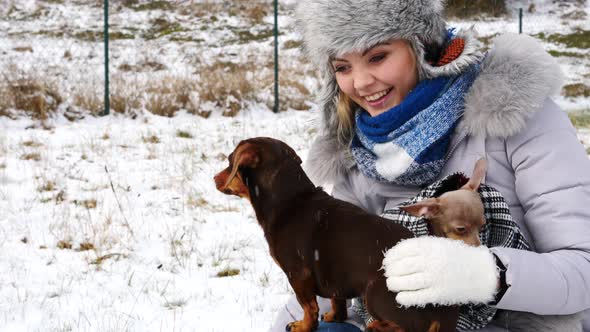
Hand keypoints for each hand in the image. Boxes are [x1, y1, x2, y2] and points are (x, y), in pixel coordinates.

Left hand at [382, 236, 498, 306]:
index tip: (387, 260)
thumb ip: (421, 247)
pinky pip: (416, 297)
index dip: (391, 256)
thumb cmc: (458, 257)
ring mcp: (435, 278)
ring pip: (406, 282)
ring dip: (394, 284)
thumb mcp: (440, 244)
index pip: (403, 249)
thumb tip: (396, 254)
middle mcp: (432, 261)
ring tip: (392, 284)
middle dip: (390, 270)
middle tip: (388, 273)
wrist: (482, 272)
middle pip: (402, 266)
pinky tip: (400, 297)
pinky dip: (405, 298)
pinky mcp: (439, 294)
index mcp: (431, 246)